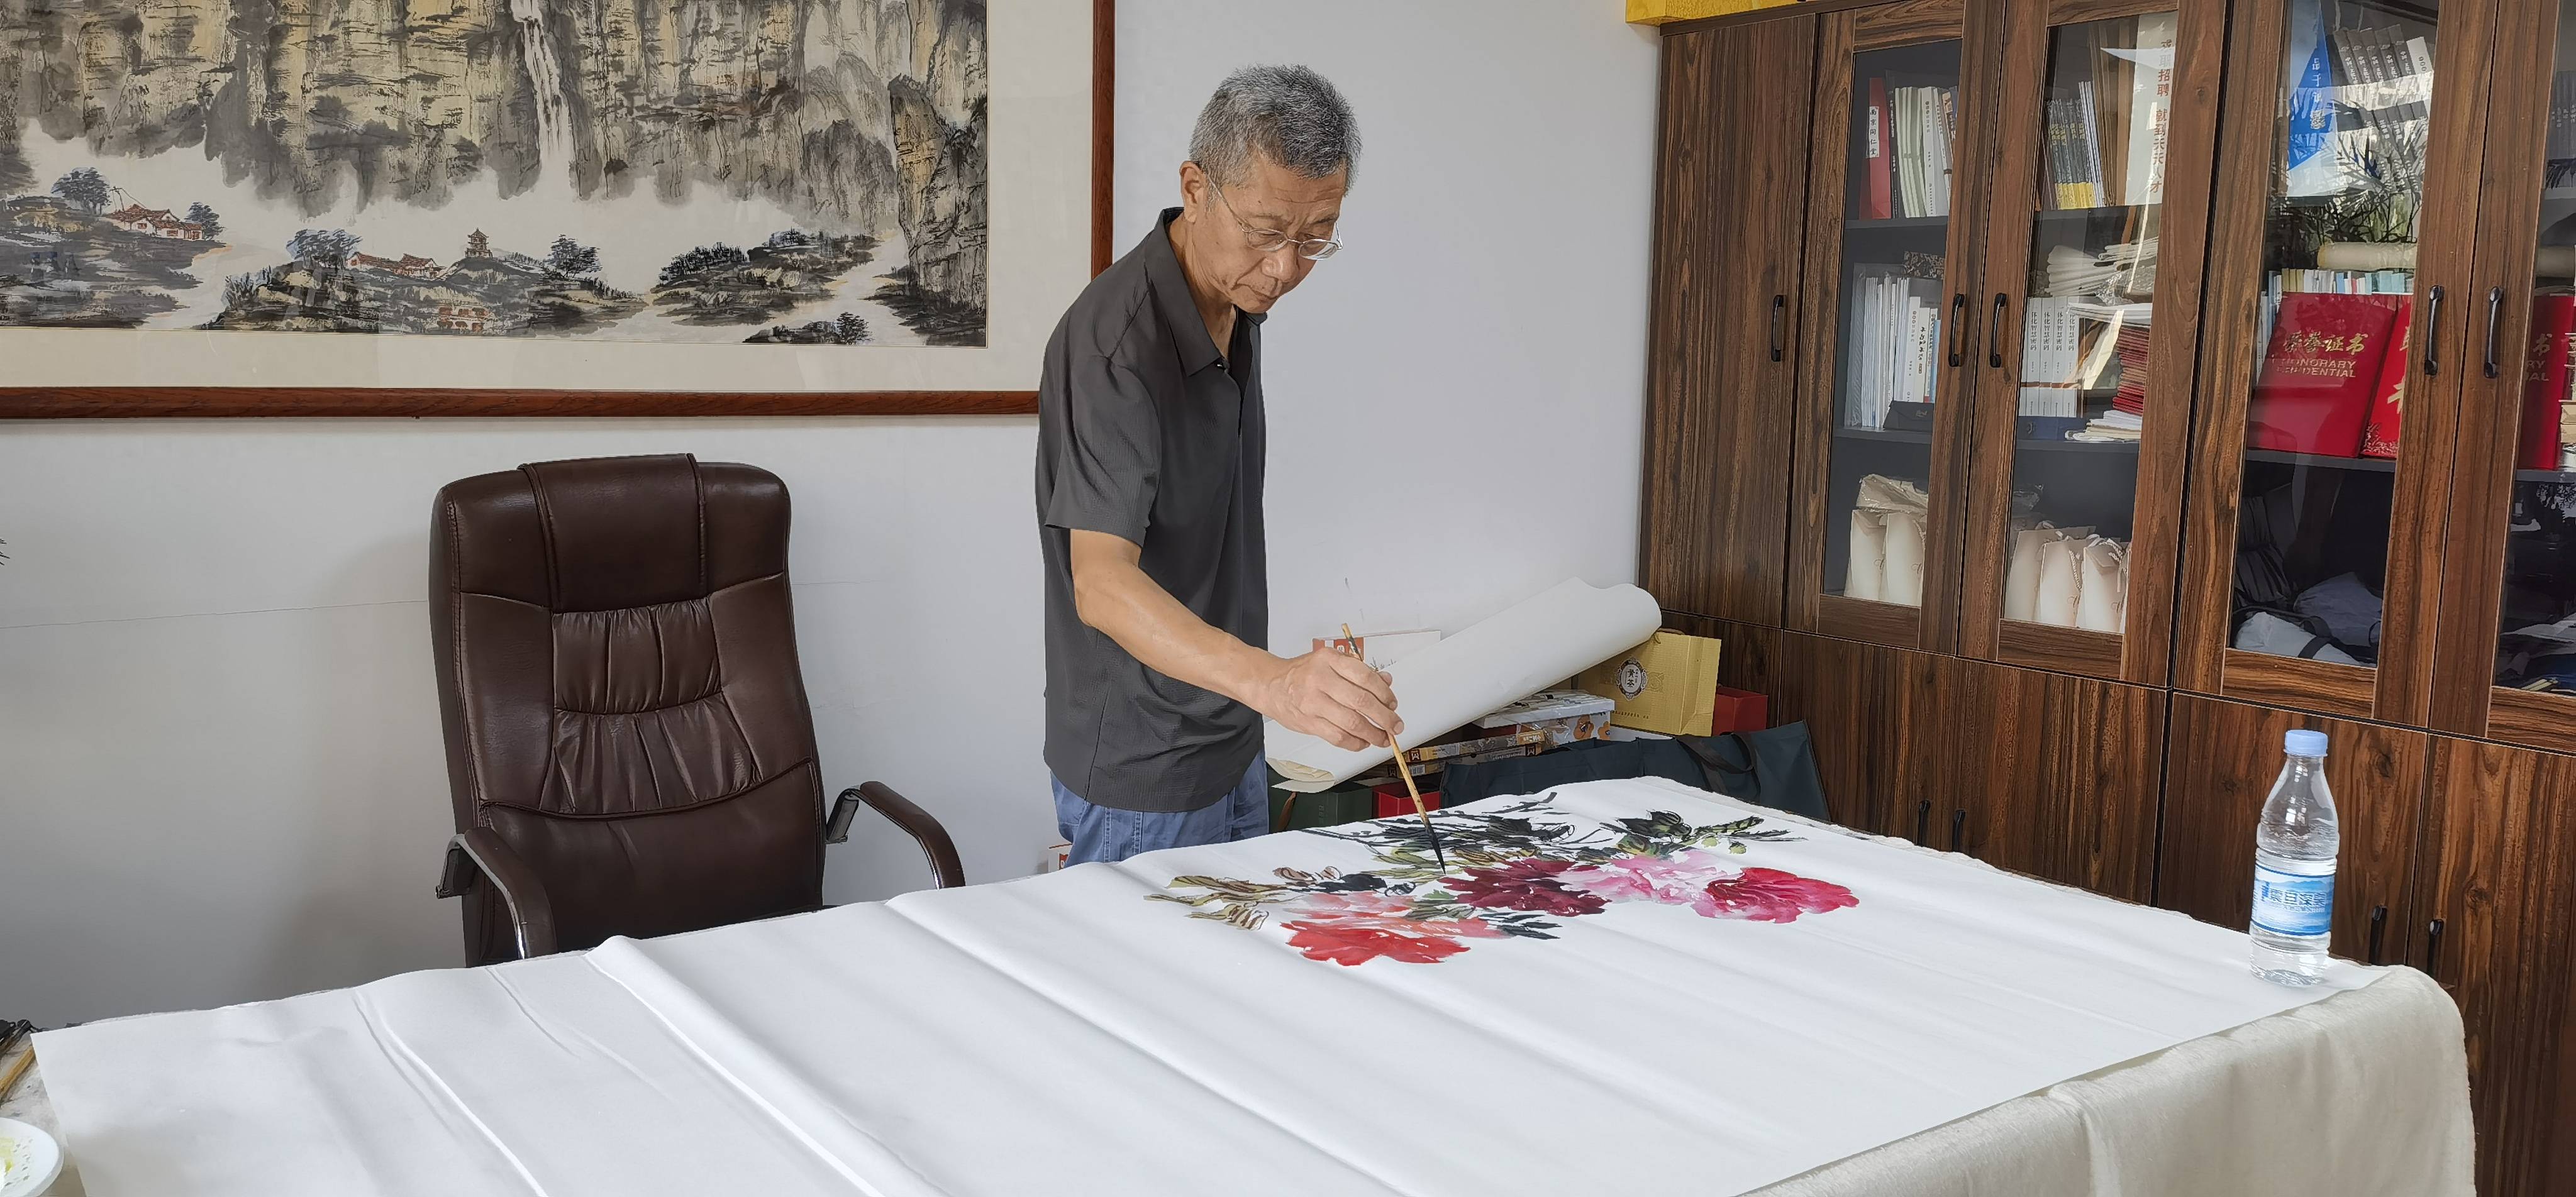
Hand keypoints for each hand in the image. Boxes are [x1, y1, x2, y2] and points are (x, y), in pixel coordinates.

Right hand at [1255, 650, 1403, 751]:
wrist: (1270, 685)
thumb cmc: (1303, 673)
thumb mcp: (1330, 662)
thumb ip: (1358, 671)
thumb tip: (1386, 681)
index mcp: (1329, 659)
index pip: (1365, 676)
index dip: (1384, 693)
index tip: (1393, 704)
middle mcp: (1320, 679)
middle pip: (1361, 701)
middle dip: (1384, 717)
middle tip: (1395, 725)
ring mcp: (1313, 702)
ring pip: (1351, 722)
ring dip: (1373, 734)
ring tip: (1383, 738)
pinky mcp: (1309, 722)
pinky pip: (1338, 737)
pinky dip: (1355, 743)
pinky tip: (1363, 742)